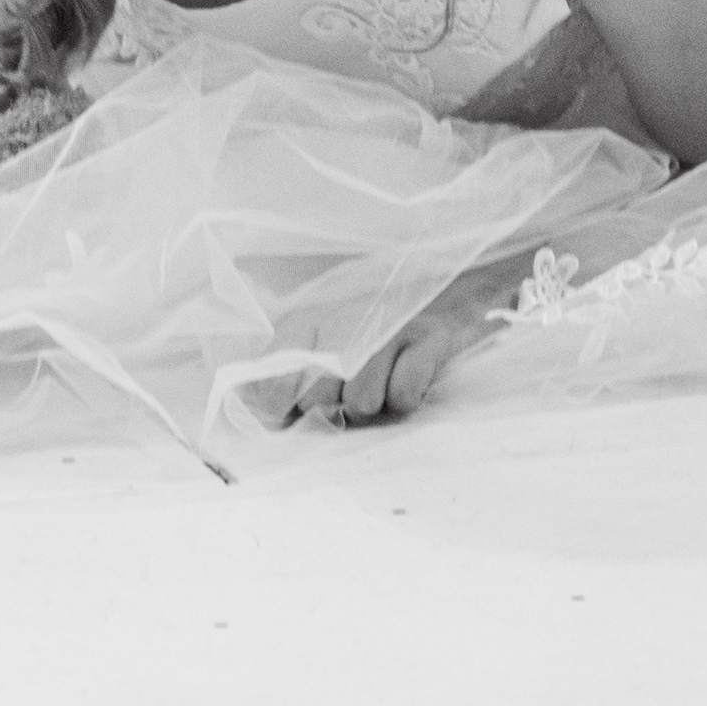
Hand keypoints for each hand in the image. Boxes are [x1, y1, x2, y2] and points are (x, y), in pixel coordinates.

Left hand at [253, 260, 512, 429]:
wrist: (453, 289)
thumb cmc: (375, 330)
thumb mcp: (319, 342)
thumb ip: (279, 375)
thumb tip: (253, 408)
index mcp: (305, 320)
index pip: (269, 386)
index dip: (280, 412)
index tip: (294, 416)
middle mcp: (340, 319)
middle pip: (316, 403)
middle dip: (334, 412)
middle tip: (352, 395)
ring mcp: (386, 328)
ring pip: (361, 404)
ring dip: (375, 406)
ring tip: (385, 384)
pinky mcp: (428, 339)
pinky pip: (403, 397)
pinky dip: (408, 396)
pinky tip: (411, 376)